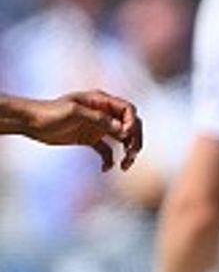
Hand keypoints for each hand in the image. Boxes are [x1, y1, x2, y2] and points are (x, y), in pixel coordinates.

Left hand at [14, 91, 142, 170]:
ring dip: (127, 151)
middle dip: (134, 140)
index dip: (131, 122)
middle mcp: (103, 113)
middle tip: (132, 154)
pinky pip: (107, 150)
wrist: (30, 122)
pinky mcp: (90, 139)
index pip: (127, 110)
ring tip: (125, 165)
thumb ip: (99, 119)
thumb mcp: (74, 112)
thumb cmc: (50, 112)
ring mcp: (98, 126)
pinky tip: (106, 169)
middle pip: (129, 125)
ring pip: (122, 139)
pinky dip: (109, 160)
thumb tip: (123, 130)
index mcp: (101, 101)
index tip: (126, 135)